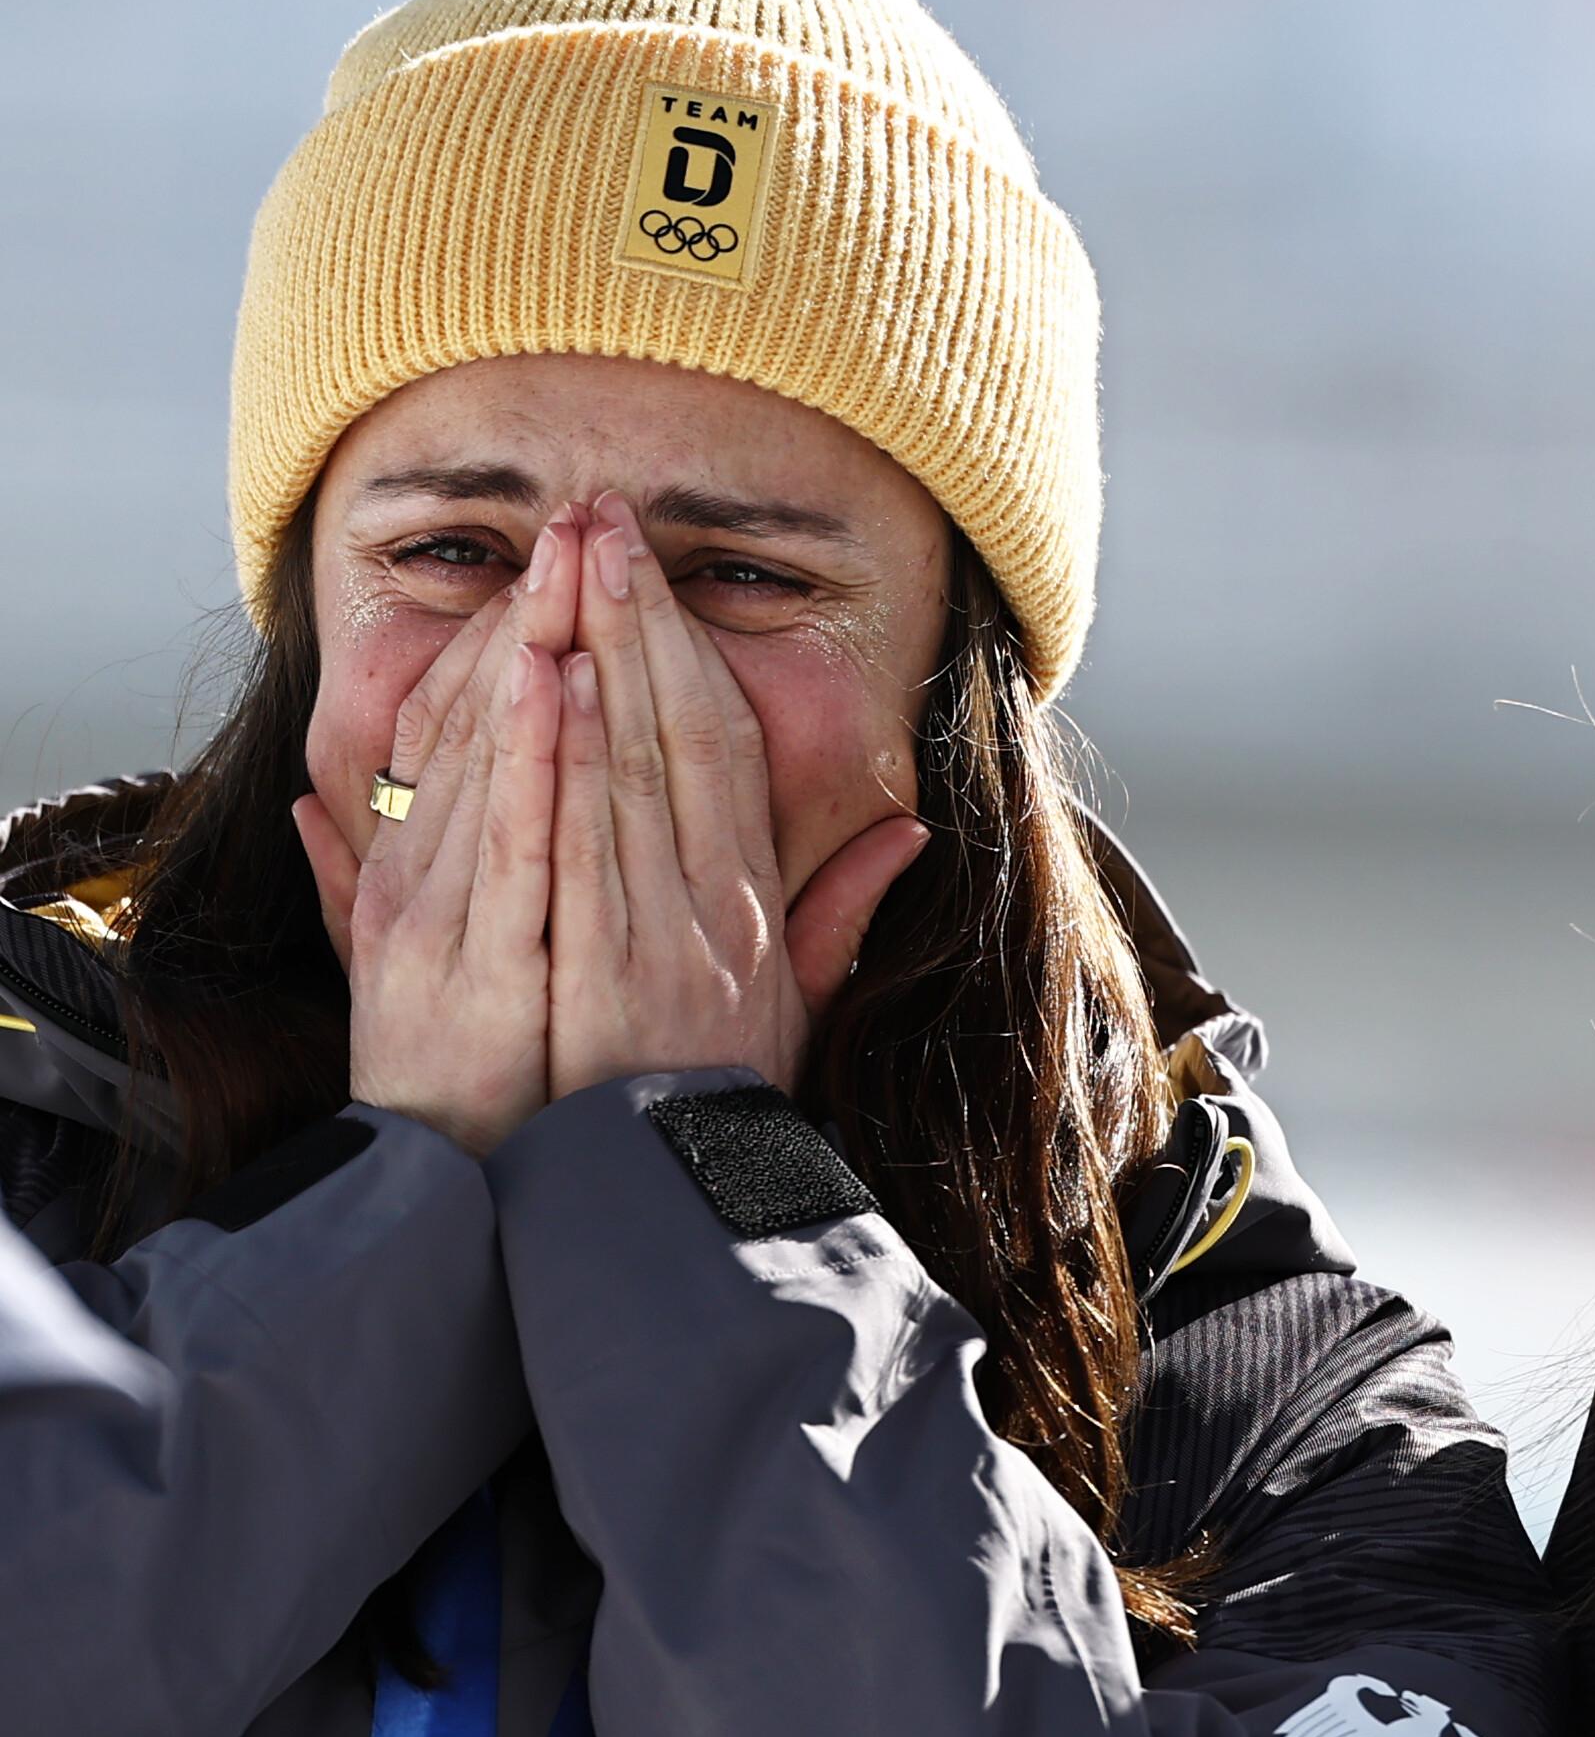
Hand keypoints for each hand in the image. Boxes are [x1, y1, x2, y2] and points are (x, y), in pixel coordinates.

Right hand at [294, 510, 582, 1155]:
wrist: (435, 1211)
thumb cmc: (448, 1096)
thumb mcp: (396, 981)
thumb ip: (358, 893)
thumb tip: (313, 813)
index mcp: (424, 883)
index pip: (471, 736)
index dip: (514, 641)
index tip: (562, 563)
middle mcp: (429, 889)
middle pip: (488, 727)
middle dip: (536, 615)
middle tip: (581, 517)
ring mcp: (453, 925)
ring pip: (501, 760)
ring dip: (536, 650)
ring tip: (569, 559)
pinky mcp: (481, 970)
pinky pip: (521, 844)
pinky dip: (537, 757)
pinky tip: (554, 676)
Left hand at [546, 493, 925, 1100]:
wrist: (686, 1218)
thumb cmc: (724, 1111)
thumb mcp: (799, 1011)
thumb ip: (840, 913)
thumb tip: (905, 830)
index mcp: (751, 907)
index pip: (723, 749)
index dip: (684, 650)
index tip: (647, 572)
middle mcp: (712, 909)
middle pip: (675, 731)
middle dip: (635, 616)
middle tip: (600, 519)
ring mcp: (660, 938)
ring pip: (630, 767)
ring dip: (600, 656)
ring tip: (571, 567)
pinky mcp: (606, 977)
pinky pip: (584, 846)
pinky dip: (566, 756)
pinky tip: (547, 680)